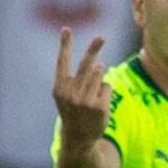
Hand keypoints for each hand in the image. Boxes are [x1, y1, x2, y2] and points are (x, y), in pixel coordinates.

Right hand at [52, 28, 111, 146]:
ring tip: (92, 94)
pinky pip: (107, 86)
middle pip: (86, 65)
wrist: (77, 138)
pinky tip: (99, 102)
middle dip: (93, 48)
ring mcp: (85, 100)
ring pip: (99, 74)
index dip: (64, 45)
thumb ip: (76, 78)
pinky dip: (105, 91)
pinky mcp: (99, 107)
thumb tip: (100, 63)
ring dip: (99, 79)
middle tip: (101, 36)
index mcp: (60, 88)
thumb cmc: (72, 111)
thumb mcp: (66, 95)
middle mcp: (71, 93)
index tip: (66, 29)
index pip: (62, 62)